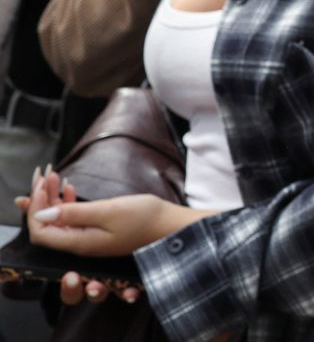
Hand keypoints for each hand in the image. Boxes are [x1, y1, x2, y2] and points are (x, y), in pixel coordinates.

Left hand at [23, 166, 201, 263]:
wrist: (171, 226)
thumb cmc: (145, 218)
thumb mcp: (109, 211)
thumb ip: (74, 213)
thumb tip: (42, 215)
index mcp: (81, 242)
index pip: (41, 231)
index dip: (35, 209)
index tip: (40, 184)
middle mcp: (81, 244)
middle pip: (47, 226)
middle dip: (41, 201)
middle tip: (45, 175)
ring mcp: (90, 239)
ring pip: (59, 222)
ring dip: (53, 200)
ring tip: (54, 176)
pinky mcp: (98, 233)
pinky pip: (73, 221)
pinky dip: (67, 204)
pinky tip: (69, 189)